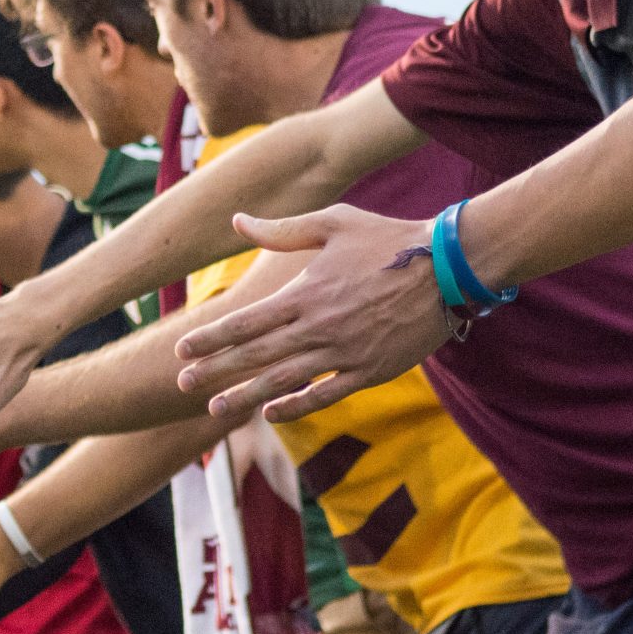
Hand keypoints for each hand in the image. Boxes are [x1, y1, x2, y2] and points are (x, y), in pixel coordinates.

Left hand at [170, 207, 448, 421]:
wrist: (451, 266)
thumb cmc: (390, 239)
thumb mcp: (333, 222)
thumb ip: (282, 229)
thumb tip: (237, 220)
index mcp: (304, 293)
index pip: (245, 322)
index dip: (210, 338)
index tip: (182, 350)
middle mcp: (317, 327)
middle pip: (255, 355)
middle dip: (215, 371)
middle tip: (181, 383)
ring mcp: (344, 352)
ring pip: (284, 380)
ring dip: (245, 395)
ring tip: (214, 408)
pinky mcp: (370, 370)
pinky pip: (326, 395)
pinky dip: (296, 406)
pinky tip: (271, 413)